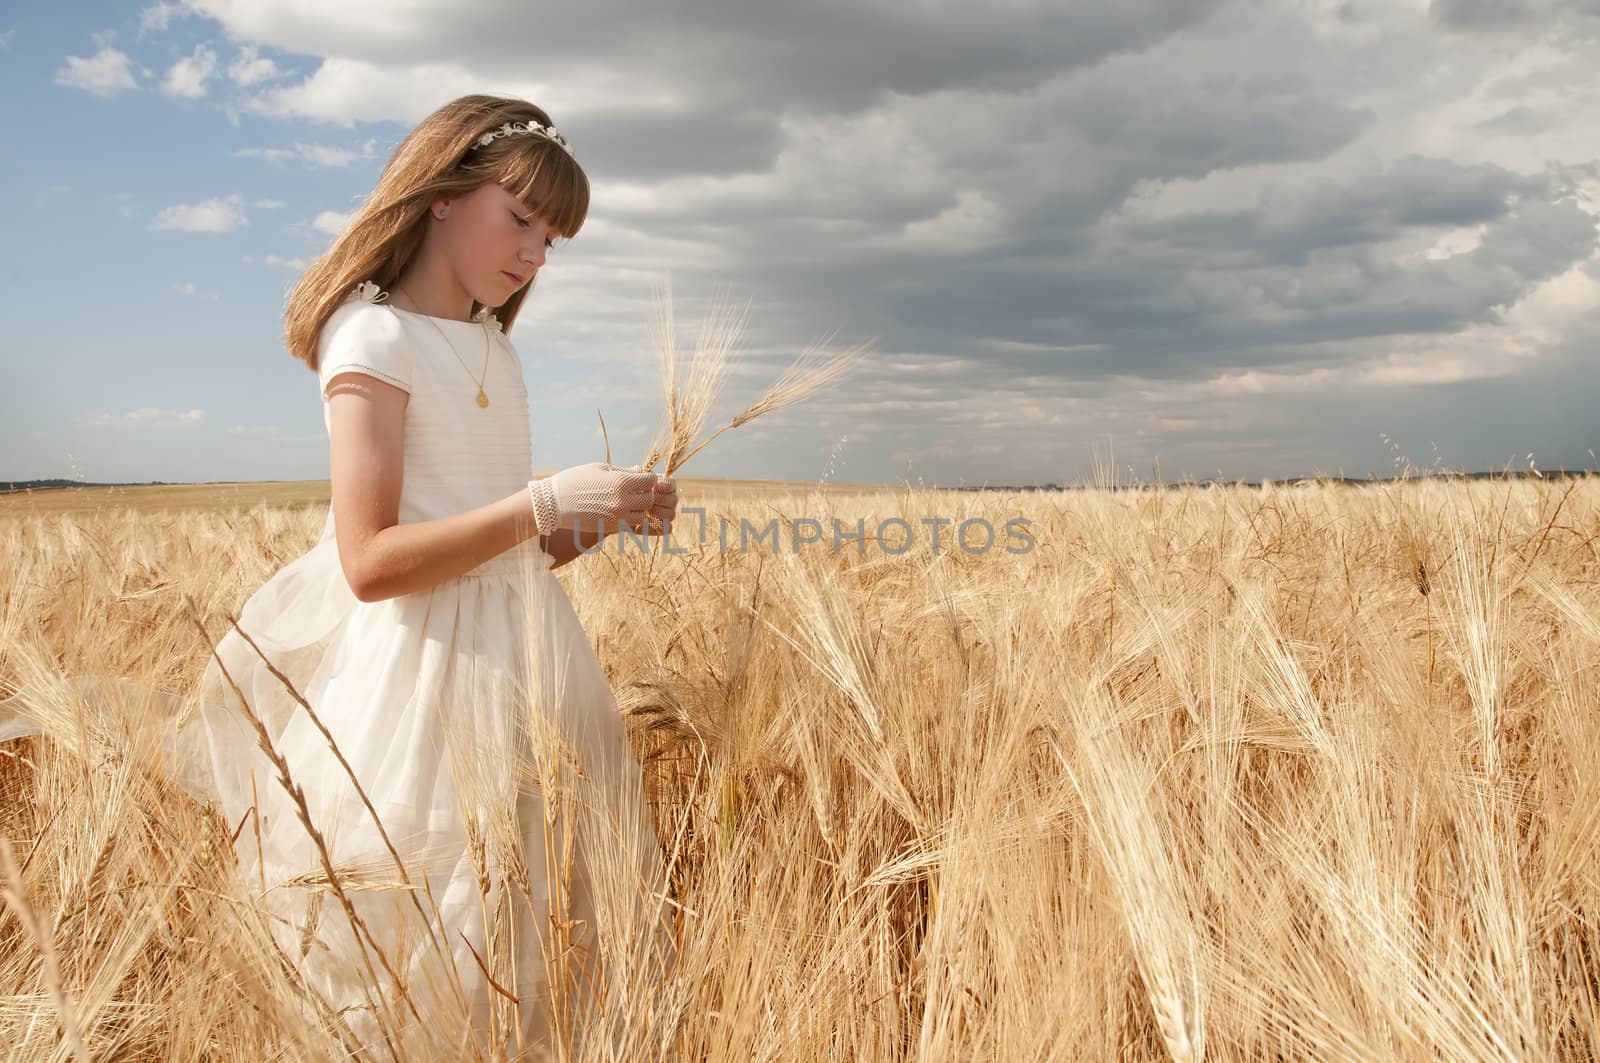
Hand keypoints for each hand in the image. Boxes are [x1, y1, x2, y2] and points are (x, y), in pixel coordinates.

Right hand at [531, 461, 656, 535]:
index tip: (639, 478)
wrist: (554, 503)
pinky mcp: (611, 528)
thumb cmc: (575, 480)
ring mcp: (617, 517)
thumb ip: (623, 471)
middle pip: (649, 499)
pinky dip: (629, 518)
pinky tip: (618, 511)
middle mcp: (622, 501)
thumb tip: (639, 470)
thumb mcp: (599, 469)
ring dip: (638, 509)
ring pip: (642, 515)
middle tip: (634, 491)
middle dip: (645, 494)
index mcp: (620, 482)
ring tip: (626, 502)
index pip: (650, 481)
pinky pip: (630, 524)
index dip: (647, 478)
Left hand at [617, 466, 676, 534]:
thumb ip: (630, 474)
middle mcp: (663, 500)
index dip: (666, 485)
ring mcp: (661, 514)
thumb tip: (638, 469)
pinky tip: (644, 524)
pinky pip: (666, 529)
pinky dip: (658, 527)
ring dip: (660, 513)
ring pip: (671, 514)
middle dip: (662, 500)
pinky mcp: (656, 528)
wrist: (608, 510)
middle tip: (650, 500)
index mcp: (658, 485)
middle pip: (673, 499)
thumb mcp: (619, 480)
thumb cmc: (613, 491)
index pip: (671, 484)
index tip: (655, 487)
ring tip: (646, 512)